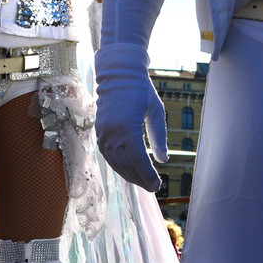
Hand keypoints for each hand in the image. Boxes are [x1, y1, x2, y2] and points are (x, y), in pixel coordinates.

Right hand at [94, 42, 167, 190]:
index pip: (138, 160)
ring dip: (128, 175)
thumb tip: (163, 159)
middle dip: (140, 179)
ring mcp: (103, 133)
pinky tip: (128, 170)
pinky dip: (118, 165)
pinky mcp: (99, 132)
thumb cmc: (141, 91)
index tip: (157, 185)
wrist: (118, 74)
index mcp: (127, 127)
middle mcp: (112, 133)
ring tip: (142, 182)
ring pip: (115, 163)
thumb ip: (159, 136)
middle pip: (126, 165)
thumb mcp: (156, 112)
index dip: (147, 175)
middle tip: (153, 187)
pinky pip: (108, 155)